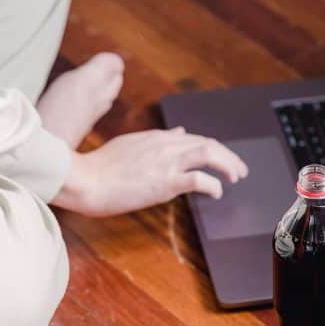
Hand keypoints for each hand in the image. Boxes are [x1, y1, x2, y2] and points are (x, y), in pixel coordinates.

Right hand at [53, 127, 247, 216]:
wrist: (85, 179)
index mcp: (156, 137)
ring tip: (236, 177)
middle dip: (228, 156)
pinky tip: (217, 192)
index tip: (221, 158)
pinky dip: (213, 185)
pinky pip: (199, 179)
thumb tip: (180, 133)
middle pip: (207, 144)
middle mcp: (165, 145)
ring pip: (209, 154)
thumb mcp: (131, 144)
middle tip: (240, 169)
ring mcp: (166, 162)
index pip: (194, 138)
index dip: (212, 148)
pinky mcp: (165, 182)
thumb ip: (157, 140)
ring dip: (227, 164)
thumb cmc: (100, 167)